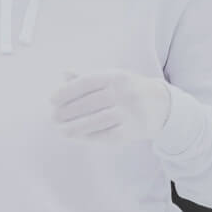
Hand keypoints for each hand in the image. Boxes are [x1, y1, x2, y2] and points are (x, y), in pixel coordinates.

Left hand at [49, 68, 171, 144]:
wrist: (160, 104)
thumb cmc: (127, 89)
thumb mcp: (111, 78)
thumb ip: (87, 78)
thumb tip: (64, 74)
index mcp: (116, 76)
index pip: (86, 82)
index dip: (67, 91)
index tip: (51, 100)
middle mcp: (124, 92)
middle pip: (90, 103)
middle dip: (68, 111)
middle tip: (53, 117)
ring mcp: (130, 112)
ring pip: (97, 121)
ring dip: (76, 127)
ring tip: (60, 130)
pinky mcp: (133, 129)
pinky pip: (107, 135)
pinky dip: (90, 136)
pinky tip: (77, 137)